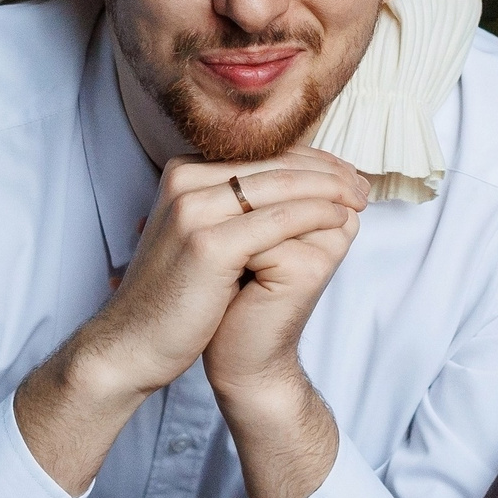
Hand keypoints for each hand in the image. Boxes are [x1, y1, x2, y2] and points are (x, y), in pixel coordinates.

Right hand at [18, 149, 365, 494]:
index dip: (310, 160)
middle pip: (273, 163)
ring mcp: (193, 209)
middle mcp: (184, 181)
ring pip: (281, 185)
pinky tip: (342, 220)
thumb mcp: (203, 237)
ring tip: (361, 198)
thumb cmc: (178, 297)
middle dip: (327, 171)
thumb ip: (236, 208)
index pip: (260, 153)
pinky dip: (316, 215)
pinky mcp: (208, 242)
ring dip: (331, 189)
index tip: (346, 173)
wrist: (133, 344)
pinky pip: (278, 219)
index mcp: (182, 174)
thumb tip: (295, 188)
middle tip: (363, 184)